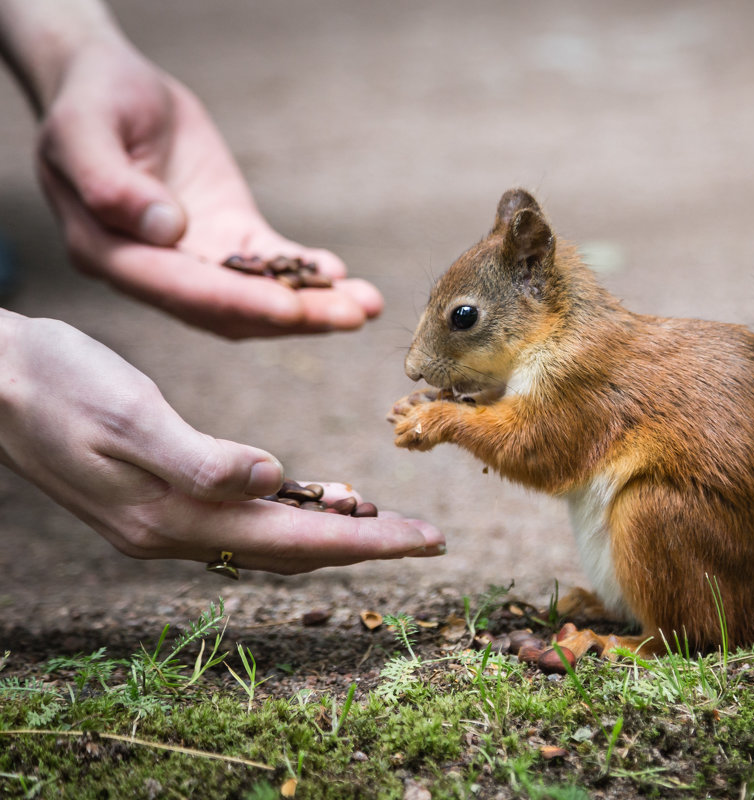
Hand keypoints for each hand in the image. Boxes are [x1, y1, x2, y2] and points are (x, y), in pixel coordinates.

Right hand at [0, 312, 443, 572]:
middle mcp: (175, 532)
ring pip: (268, 540)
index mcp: (176, 515)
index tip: (429, 540)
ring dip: (330, 534)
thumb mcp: (129, 414)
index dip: (370, 543)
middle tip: (429, 538)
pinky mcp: (154, 502)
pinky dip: (287, 515)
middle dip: (366, 545)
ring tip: (384, 522)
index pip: (298, 539)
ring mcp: (162, 523)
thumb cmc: (55, 384)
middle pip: (293, 550)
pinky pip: (241, 523)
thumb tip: (277, 483)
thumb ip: (202, 460)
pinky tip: (308, 495)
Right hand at [34, 36, 382, 338]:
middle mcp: (152, 269)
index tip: (288, 310)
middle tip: (350, 315)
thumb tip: (165, 229)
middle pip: (227, 307)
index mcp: (106, 252)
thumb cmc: (89, 101)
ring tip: (367, 304)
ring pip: (256, 296)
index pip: (177, 289)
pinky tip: (343, 275)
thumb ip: (109, 183)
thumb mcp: (83, 129)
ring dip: (313, 305)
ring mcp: (193, 258)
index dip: (235, 302)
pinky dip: (308, 271)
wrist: (111, 83)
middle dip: (293, 315)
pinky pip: (272, 262)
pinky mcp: (226, 238)